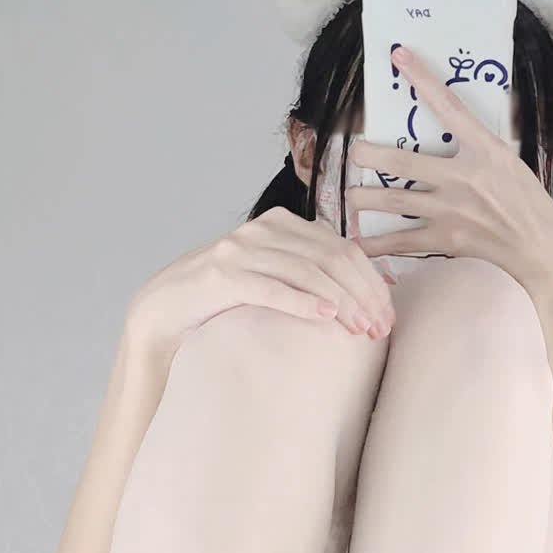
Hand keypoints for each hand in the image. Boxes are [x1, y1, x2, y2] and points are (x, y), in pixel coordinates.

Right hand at [125, 206, 397, 369]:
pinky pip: (271, 287)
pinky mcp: (221, 276)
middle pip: (330, 257)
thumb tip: (371, 289)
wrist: (163, 310)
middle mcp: (262, 229)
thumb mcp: (271, 276)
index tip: (389, 313)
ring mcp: (240, 249)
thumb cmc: (224, 299)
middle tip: (380, 328)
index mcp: (281, 223)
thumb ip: (310, 272)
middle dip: (362, 293)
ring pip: (306, 271)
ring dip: (340, 302)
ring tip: (360, 329)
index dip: (371, 280)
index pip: (341, 247)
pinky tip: (326, 318)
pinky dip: (303, 302)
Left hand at [346, 46, 552, 300]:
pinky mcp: (445, 239)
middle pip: (401, 163)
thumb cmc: (528, 200)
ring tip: (350, 195)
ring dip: (365, 198)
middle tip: (354, 152)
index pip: (448, 106)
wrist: (540, 245)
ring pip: (394, 200)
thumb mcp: (509, 160)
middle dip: (369, 156)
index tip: (398, 56)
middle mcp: (461, 177)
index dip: (421, 79)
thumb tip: (458, 123)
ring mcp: (450, 210)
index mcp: (483, 149)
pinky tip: (356, 244)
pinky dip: (376, 244)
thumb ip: (480, 144)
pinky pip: (402, 241)